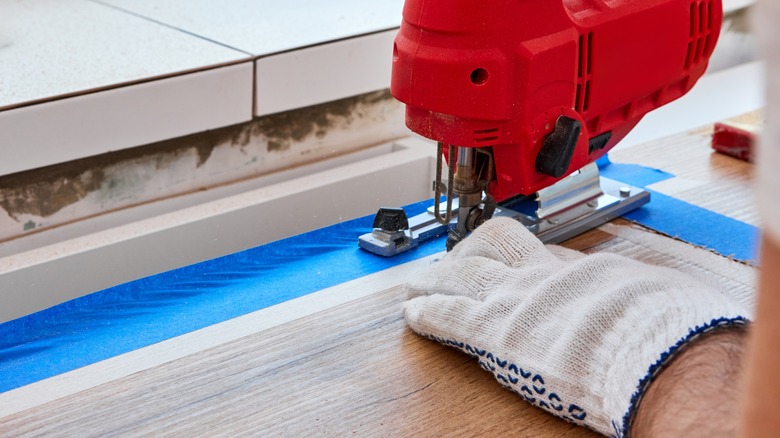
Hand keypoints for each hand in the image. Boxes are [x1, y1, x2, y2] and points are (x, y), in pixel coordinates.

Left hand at [404, 217, 748, 435]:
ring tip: (419, 281)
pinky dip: (427, 311)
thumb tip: (654, 300)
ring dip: (437, 275)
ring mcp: (518, 298)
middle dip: (474, 248)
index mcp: (589, 267)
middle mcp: (547, 274)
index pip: (544, 253)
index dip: (523, 260)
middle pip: (497, 241)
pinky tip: (412, 312)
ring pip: (463, 271)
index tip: (516, 267)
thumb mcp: (668, 300)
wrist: (657, 353)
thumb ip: (646, 296)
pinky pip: (449, 313)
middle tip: (459, 259)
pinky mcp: (495, 331)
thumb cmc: (672, 332)